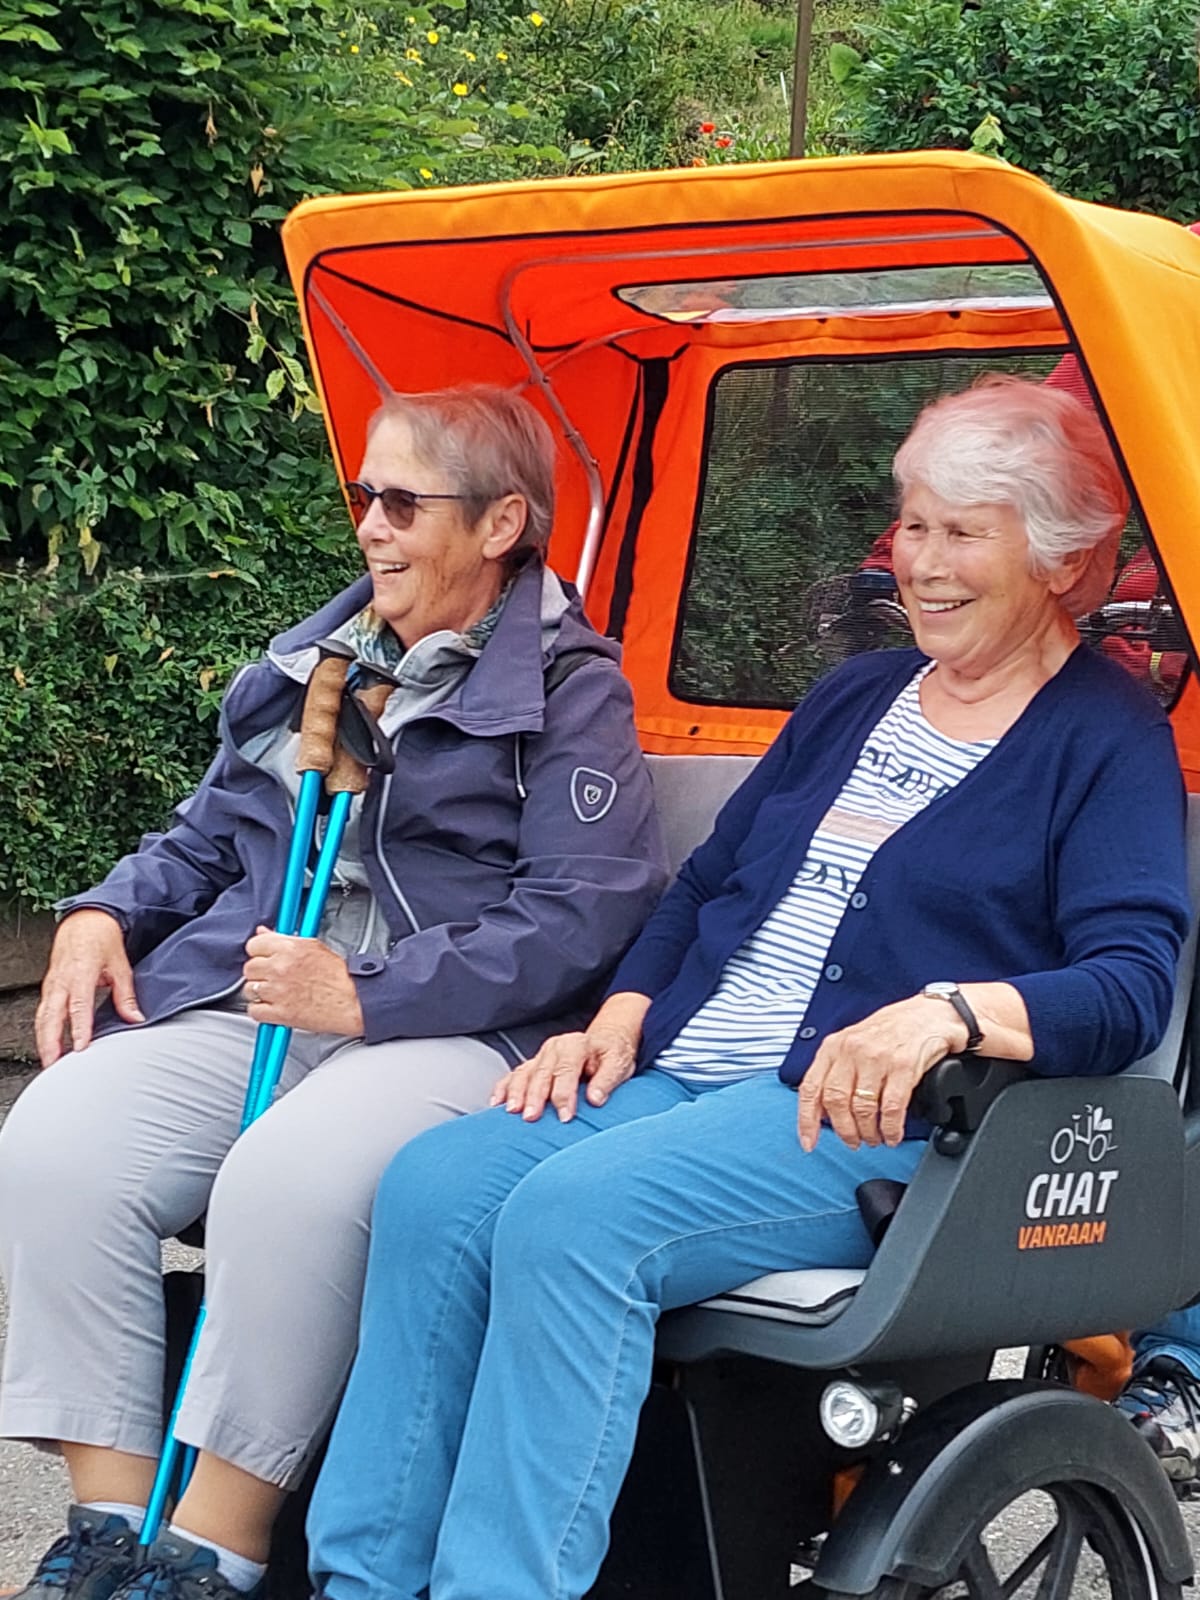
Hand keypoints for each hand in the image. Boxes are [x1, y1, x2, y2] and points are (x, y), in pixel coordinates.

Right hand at [36, 909, 143, 1067]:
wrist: (85, 921)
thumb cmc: (102, 940)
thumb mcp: (121, 966)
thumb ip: (126, 995)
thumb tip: (135, 1018)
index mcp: (81, 973)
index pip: (79, 1006)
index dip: (79, 1028)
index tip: (81, 1047)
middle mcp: (62, 981)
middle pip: (52, 1016)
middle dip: (51, 1042)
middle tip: (56, 1064)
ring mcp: (52, 984)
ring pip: (42, 1017)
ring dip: (44, 1040)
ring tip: (50, 1061)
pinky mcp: (48, 987)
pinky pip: (42, 1011)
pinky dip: (42, 1030)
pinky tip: (48, 1044)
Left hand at [242, 927, 363, 1035]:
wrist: (354, 1000)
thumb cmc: (339, 976)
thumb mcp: (313, 947)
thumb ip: (284, 939)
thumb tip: (263, 933)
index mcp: (290, 948)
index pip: (254, 945)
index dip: (258, 952)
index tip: (263, 958)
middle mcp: (281, 968)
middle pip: (249, 968)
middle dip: (259, 973)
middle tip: (272, 977)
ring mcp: (278, 991)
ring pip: (248, 990)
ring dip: (259, 993)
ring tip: (275, 993)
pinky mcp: (280, 1013)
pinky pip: (254, 1011)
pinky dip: (261, 1011)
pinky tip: (273, 1007)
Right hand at [491, 1023, 639, 1122]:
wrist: (606, 1040)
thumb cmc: (612, 1055)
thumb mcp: (619, 1064)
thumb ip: (606, 1080)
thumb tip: (595, 1098)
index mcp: (577, 1045)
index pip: (567, 1071)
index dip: (564, 1095)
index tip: (564, 1117)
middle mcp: (556, 1047)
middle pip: (542, 1073)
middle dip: (535, 1096)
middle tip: (531, 1117)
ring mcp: (542, 1055)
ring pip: (525, 1073)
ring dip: (517, 1092)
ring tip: (512, 1111)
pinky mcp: (534, 1063)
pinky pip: (515, 1074)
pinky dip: (504, 1087)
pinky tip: (496, 1102)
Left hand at [797, 996, 962, 1152]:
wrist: (930, 1013)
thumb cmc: (892, 1030)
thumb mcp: (854, 1042)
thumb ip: (837, 1071)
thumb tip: (822, 1110)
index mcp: (833, 1046)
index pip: (811, 1088)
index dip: (807, 1120)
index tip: (808, 1142)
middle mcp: (851, 1050)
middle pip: (836, 1102)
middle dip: (844, 1130)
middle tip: (853, 1141)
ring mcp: (876, 1057)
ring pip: (863, 1108)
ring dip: (868, 1132)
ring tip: (875, 1138)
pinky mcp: (903, 1066)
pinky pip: (891, 1108)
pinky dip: (890, 1129)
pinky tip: (892, 1134)